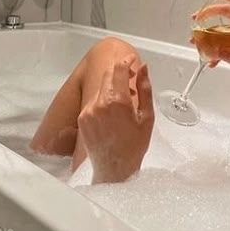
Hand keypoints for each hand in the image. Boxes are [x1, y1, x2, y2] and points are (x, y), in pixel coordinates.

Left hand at [77, 60, 154, 183]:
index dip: (126, 60)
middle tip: (132, 78)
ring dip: (112, 86)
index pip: (118, 68)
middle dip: (120, 72)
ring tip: (124, 100)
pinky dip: (103, 99)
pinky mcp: (82, 118)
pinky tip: (113, 112)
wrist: (115, 170)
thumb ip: (144, 88)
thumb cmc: (134, 146)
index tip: (133, 60)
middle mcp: (99, 103)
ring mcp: (88, 110)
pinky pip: (93, 100)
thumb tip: (143, 68)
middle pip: (108, 74)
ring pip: (101, 87)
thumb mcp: (147, 116)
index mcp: (117, 101)